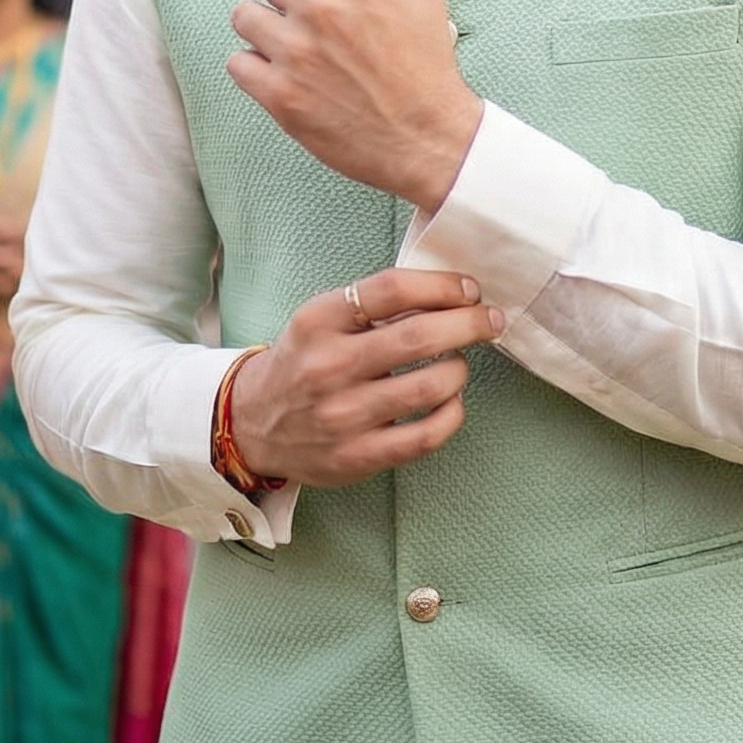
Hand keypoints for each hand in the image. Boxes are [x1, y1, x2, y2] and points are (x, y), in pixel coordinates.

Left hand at [229, 0, 483, 212]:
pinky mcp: (280, 95)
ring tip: (292, 45)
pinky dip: (255, 68)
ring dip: (263, 26)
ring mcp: (295, 52)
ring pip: (243, 16)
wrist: (428, 137)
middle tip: (300, 10)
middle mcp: (320, 6)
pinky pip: (237, 63)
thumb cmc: (428, 62)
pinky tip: (284, 75)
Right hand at [229, 268, 504, 487]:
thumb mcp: (322, 319)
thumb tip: (451, 294)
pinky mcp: (356, 457)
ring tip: (458, 363)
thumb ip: (374, 306)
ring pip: (429, 387)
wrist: (252, 424)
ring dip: (459, 369)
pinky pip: (426, 436)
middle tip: (490, 320)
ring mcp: (342, 416)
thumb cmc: (304, 361)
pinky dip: (452, 414)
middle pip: (418, 336)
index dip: (442, 285)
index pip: (392, 288)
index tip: (469, 289)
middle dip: (469, 324)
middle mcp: (328, 366)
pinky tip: (451, 401)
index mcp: (319, 320)